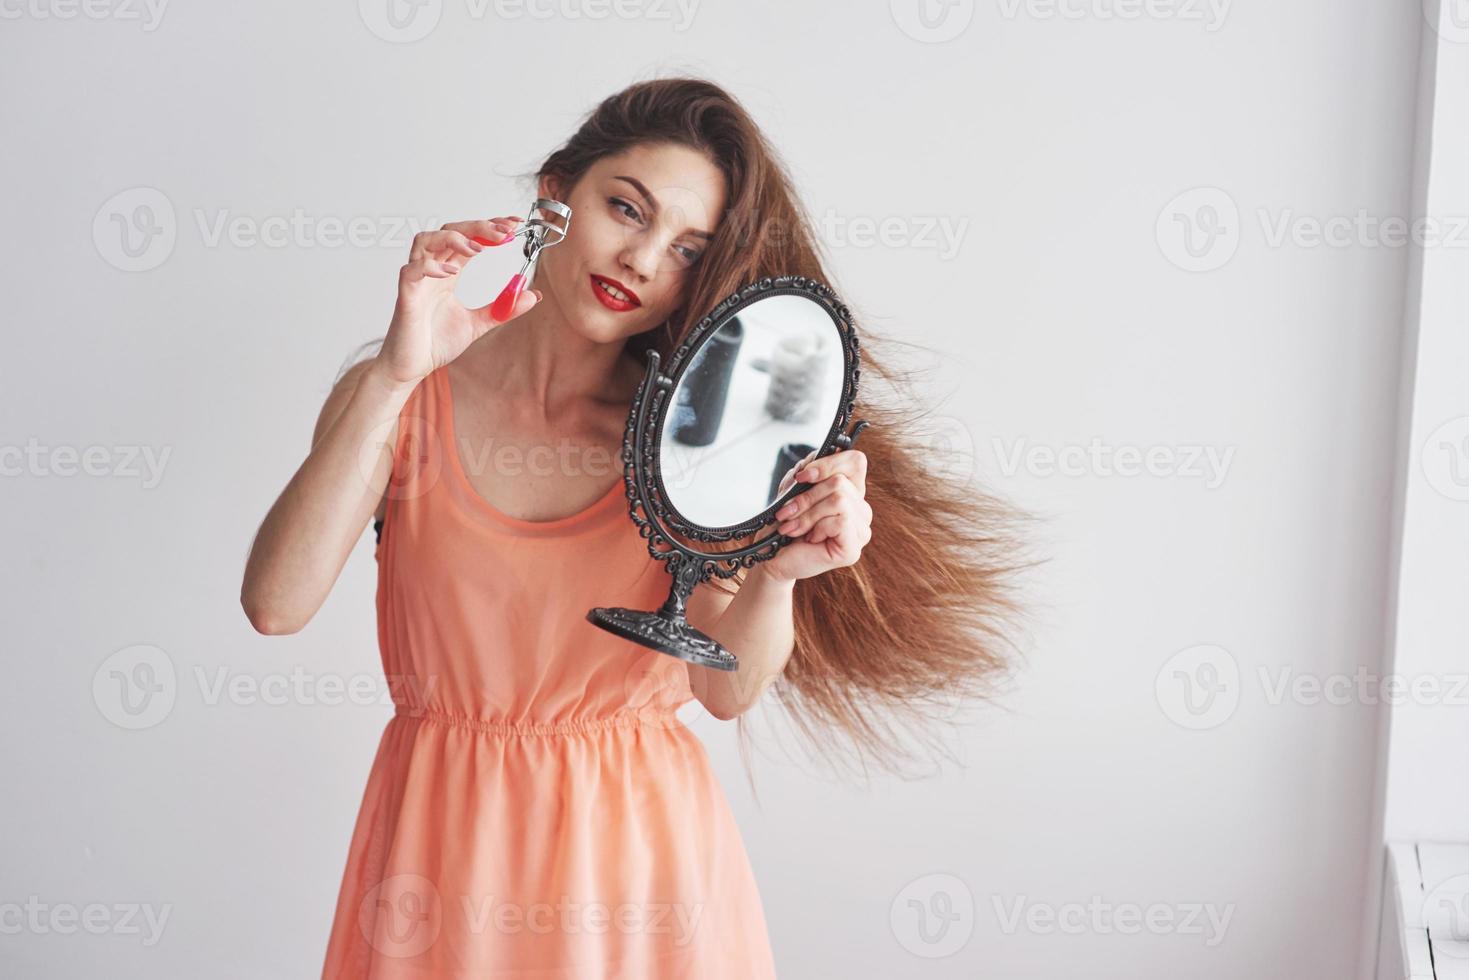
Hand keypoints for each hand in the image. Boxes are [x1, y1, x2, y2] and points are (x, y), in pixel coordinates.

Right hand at [375, 216, 536, 385]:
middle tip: (505, 232)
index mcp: (448, 273)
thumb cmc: (436, 342)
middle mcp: (432, 271)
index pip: (468, 238)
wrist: (412, 367)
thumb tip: (532, 295)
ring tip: (479, 249)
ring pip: (425, 240)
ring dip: (453, 238)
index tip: (513, 225)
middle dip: (478, 227)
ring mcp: (417, 281)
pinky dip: (429, 266)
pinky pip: (411, 270)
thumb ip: (503, 309)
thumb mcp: (478, 324)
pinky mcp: (406, 297)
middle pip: (450, 231)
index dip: (489, 227)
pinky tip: (451, 272)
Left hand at [761, 449, 872, 582]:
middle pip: (841, 482)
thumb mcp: (794, 488)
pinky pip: (841, 520)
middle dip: (808, 497)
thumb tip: (818, 458)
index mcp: (851, 493)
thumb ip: (810, 469)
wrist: (772, 556)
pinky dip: (817, 528)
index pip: (856, 461)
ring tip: (793, 527)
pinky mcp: (853, 549)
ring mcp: (860, 531)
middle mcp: (861, 511)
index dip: (829, 463)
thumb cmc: (785, 523)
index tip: (803, 476)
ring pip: (840, 500)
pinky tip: (809, 538)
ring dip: (808, 513)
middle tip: (788, 512)